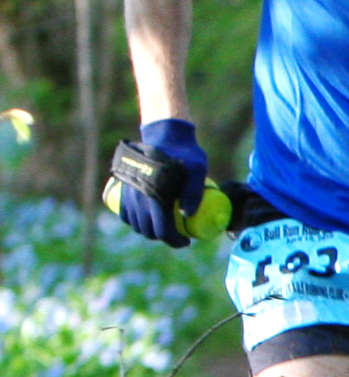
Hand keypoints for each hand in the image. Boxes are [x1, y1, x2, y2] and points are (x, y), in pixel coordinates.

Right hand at [111, 119, 208, 248]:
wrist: (163, 135)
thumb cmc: (184, 153)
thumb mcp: (197, 171)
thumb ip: (194, 192)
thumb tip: (189, 215)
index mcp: (157, 196)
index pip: (163, 230)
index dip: (175, 241)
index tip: (185, 242)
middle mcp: (139, 197)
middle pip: (148, 230)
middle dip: (162, 237)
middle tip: (176, 235)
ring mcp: (129, 192)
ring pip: (134, 222)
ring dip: (147, 230)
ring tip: (161, 229)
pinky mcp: (123, 186)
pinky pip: (124, 211)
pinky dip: (132, 221)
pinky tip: (143, 221)